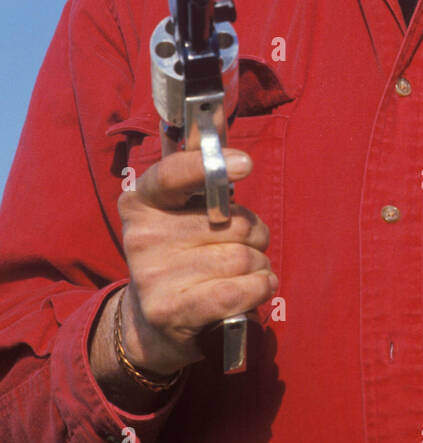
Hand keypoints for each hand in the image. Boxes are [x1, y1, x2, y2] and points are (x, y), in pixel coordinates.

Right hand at [104, 147, 275, 381]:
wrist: (152, 322)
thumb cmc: (181, 252)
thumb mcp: (181, 209)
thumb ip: (200, 168)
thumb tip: (219, 120)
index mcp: (141, 201)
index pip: (174, 173)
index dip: (211, 165)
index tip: (245, 163)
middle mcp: (142, 236)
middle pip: (233, 222)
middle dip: (255, 233)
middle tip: (244, 244)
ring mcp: (153, 275)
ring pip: (243, 256)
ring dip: (260, 264)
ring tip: (246, 271)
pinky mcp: (171, 311)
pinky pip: (238, 289)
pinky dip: (261, 287)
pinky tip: (260, 287)